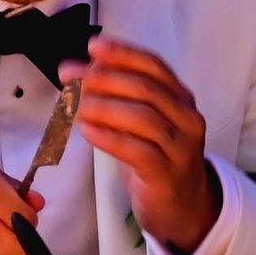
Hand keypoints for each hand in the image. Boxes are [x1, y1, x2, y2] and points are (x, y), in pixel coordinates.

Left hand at [63, 36, 222, 254]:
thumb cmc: (154, 158)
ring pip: (142, 118)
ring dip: (102, 107)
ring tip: (73, 104)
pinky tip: (85, 131)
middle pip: (145, 89)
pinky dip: (109, 138)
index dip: (123, 53)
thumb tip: (81, 70)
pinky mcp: (167, 174)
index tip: (92, 47)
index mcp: (180, 98)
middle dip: (103, 78)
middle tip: (69, 76)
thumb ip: (119, 97)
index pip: (154, 66)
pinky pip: (138, 151)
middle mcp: (186, 118)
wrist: (182, 207)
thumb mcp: (141, 123)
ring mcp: (181, 147)